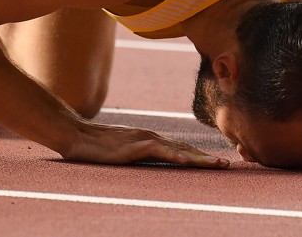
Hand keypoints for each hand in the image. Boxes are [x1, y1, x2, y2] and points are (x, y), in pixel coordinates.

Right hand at [63, 122, 229, 168]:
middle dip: (206, 158)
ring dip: (197, 157)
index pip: (181, 147)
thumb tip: (151, 162)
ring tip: (214, 165)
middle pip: (184, 148)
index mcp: (149, 139)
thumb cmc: (96, 145)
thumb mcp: (123, 152)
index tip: (218, 164)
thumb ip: (138, 154)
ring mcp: (140, 140)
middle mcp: (149, 137)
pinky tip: (185, 160)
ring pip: (175, 149)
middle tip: (226, 166)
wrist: (74, 134)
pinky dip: (172, 155)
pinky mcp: (130, 147)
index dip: (200, 155)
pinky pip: (155, 151)